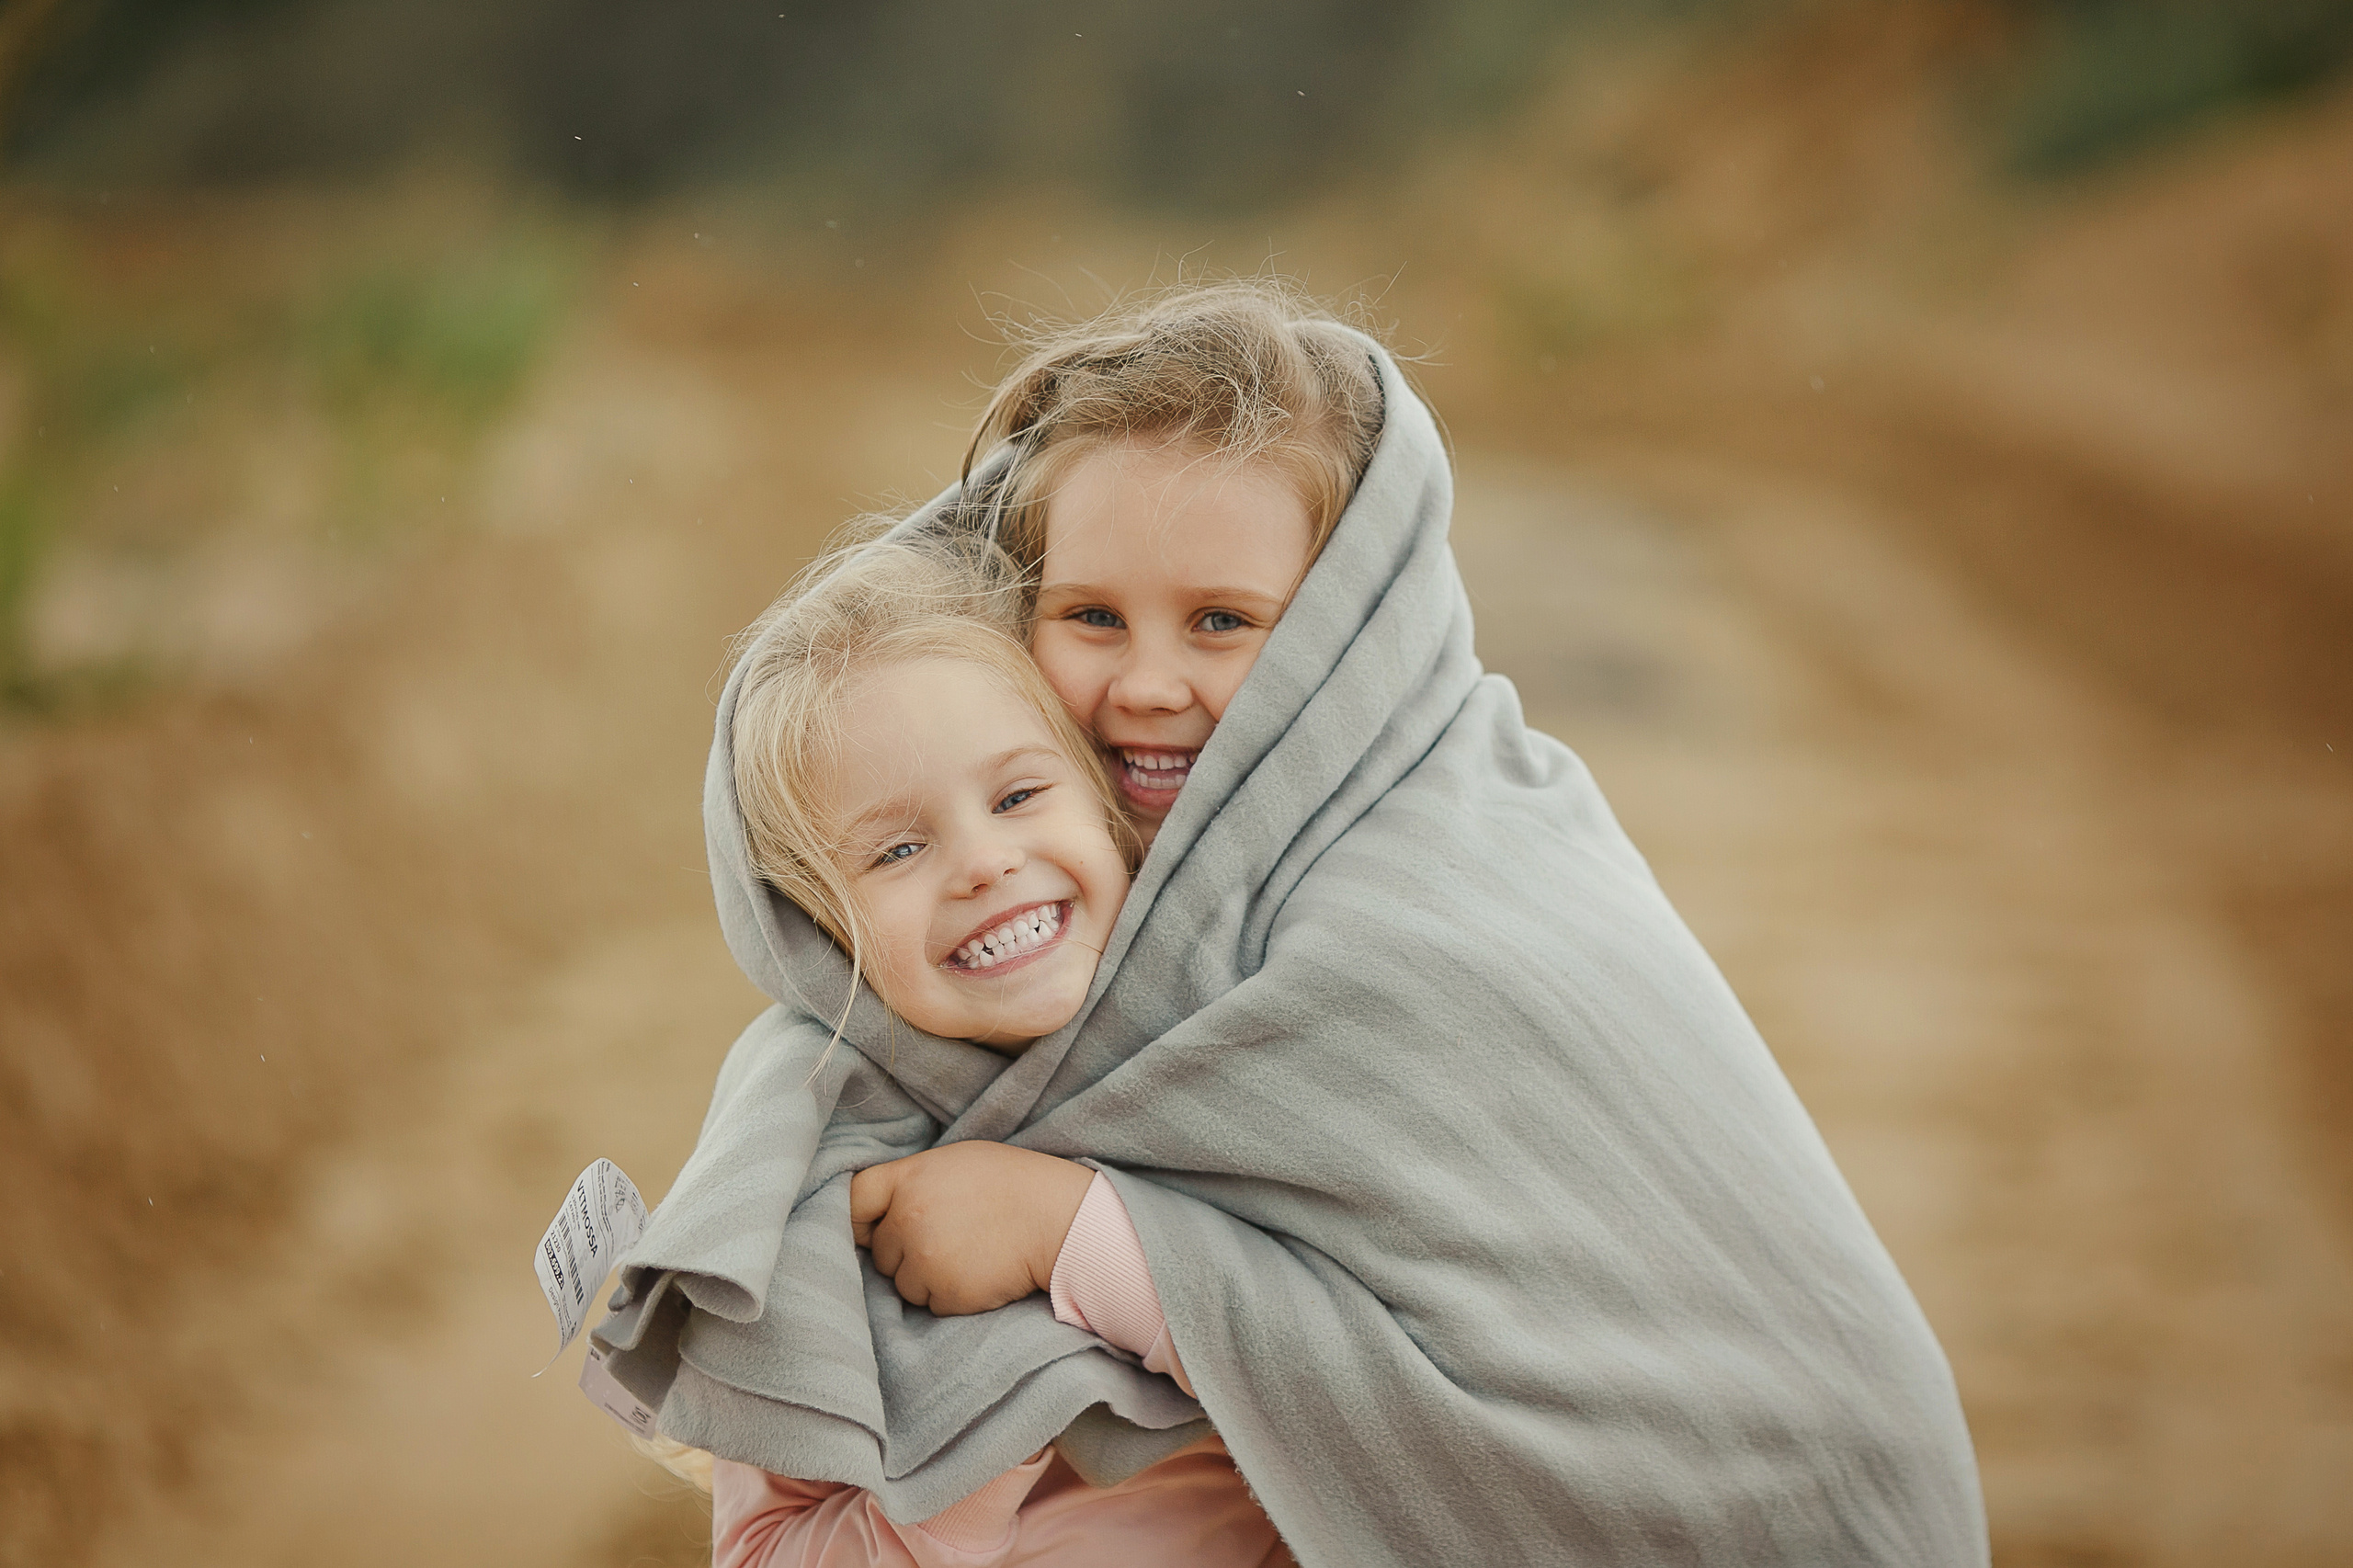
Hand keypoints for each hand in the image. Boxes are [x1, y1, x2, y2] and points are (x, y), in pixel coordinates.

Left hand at [848, 1143, 1094, 1316]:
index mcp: (910, 1178)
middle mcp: (909, 1218)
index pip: (852, 1200)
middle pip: (881, 1252)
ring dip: (927, 1279)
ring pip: (904, 1285)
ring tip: (968, 1255)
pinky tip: (979, 1273)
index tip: (868, 1231)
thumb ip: (911, 1184)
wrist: (1058, 1217)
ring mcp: (926, 1258)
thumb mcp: (955, 1163)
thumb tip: (876, 1215)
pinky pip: (932, 1305)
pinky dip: (951, 1298)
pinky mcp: (946, 1293)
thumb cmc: (1011, 1184)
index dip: (857, 1220)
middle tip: (949, 1239)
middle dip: (905, 1253)